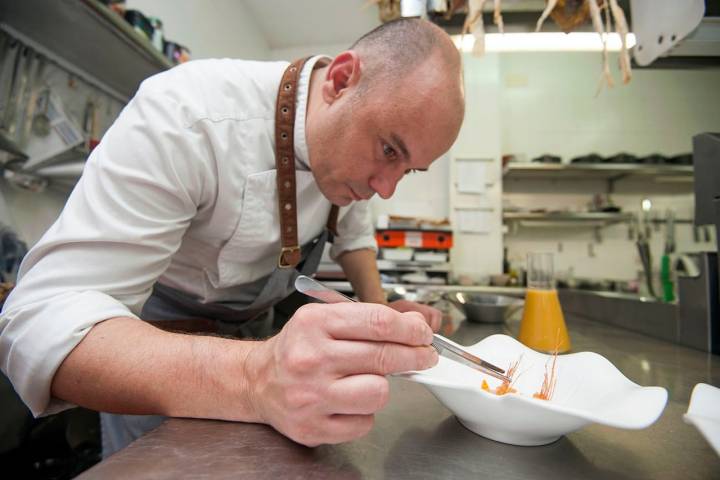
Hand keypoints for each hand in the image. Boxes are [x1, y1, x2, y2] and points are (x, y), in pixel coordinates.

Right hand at [245, 303, 437, 446]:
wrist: (257, 381)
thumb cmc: (297, 348)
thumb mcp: (325, 319)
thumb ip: (369, 319)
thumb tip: (414, 325)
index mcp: (314, 324)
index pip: (378, 323)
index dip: (410, 329)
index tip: (422, 334)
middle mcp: (310, 359)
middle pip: (384, 357)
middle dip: (415, 356)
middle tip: (423, 355)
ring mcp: (311, 396)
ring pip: (378, 393)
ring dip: (382, 386)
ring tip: (370, 380)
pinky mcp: (313, 427)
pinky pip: (364, 423)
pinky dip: (364, 413)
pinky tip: (350, 400)